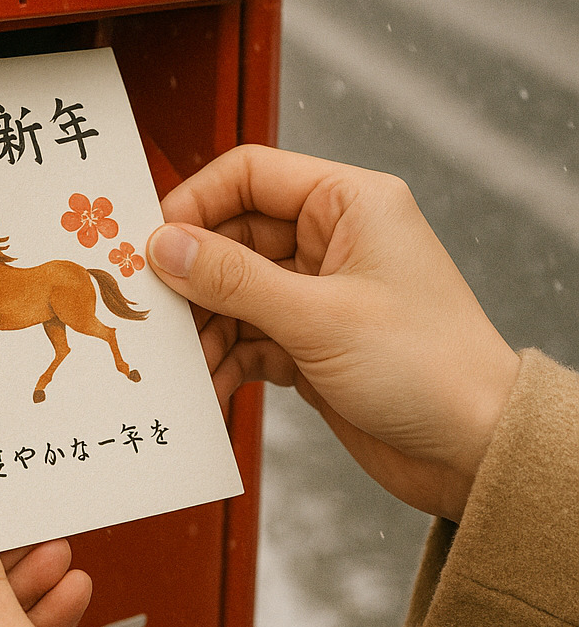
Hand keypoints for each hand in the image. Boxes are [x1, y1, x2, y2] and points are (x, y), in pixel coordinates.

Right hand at [147, 146, 520, 521]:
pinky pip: (249, 336)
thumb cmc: (426, 367)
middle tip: (151, 309)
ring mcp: (320, 293)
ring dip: (204, 327)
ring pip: (234, 292)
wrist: (475, 451)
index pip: (250, 175)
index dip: (194, 203)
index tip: (151, 241)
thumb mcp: (318, 318)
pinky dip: (225, 358)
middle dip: (191, 276)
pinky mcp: (312, 342)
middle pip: (233, 237)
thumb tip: (163, 245)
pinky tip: (207, 386)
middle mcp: (332, 240)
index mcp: (349, 204)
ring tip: (180, 363)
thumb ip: (233, 279)